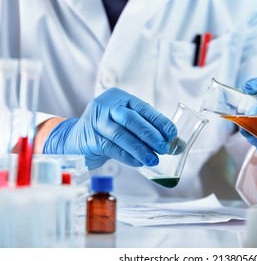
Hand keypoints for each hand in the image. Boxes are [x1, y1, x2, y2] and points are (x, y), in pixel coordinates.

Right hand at [43, 88, 176, 169]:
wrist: (76, 140)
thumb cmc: (108, 131)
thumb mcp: (127, 125)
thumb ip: (148, 132)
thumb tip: (176, 144)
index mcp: (120, 98)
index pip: (144, 109)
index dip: (159, 121)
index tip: (172, 134)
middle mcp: (107, 106)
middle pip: (132, 120)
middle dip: (151, 135)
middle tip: (165, 148)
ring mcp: (97, 121)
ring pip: (122, 135)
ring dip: (140, 149)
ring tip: (154, 159)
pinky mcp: (91, 138)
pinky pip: (112, 148)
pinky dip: (128, 156)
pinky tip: (139, 162)